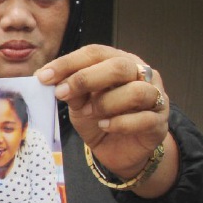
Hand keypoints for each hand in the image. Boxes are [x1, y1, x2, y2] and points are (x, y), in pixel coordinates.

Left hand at [36, 45, 175, 194]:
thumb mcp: (79, 102)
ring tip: (88, 113)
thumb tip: (46, 79)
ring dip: (106, 103)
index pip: (95, 53)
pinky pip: (143, 119)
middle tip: (61, 93)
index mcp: (119, 61)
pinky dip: (119, 123)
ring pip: (136, 91)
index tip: (43, 76)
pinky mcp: (159, 122)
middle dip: (85, 78)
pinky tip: (104, 126)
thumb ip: (70, 90)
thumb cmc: (99, 118)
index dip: (68, 63)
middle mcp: (141, 74)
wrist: (118, 149)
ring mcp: (155, 97)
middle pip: (119, 66)